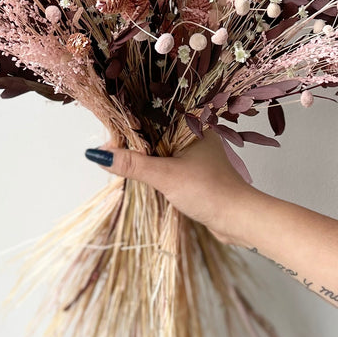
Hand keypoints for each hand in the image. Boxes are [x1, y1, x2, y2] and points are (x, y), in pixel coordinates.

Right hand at [86, 129, 258, 245]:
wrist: (239, 219)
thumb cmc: (210, 191)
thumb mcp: (166, 176)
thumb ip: (133, 165)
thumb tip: (99, 154)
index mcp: (191, 124)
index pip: (151, 117)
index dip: (127, 126)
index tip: (107, 140)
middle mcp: (193, 134)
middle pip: (153, 133)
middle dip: (132, 143)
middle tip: (108, 153)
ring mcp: (194, 154)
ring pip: (159, 150)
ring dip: (141, 158)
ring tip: (118, 162)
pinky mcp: (193, 172)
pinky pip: (166, 164)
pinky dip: (152, 169)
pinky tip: (139, 175)